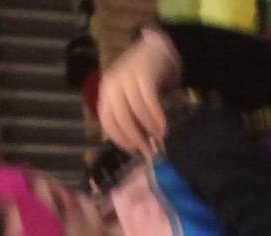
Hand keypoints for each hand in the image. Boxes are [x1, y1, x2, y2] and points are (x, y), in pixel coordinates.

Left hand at [97, 30, 181, 155]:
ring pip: (134, 110)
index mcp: (107, 93)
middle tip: (148, 150)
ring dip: (148, 128)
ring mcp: (127, 79)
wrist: (156, 50)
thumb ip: (131, 115)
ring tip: (160, 139)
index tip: (133, 150)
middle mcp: (112, 85)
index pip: (107, 120)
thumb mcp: (131, 97)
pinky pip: (148, 101)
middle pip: (120, 117)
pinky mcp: (143, 75)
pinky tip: (163, 126)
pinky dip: (156, 116)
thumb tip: (140, 143)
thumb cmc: (144, 80)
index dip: (118, 138)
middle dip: (134, 136)